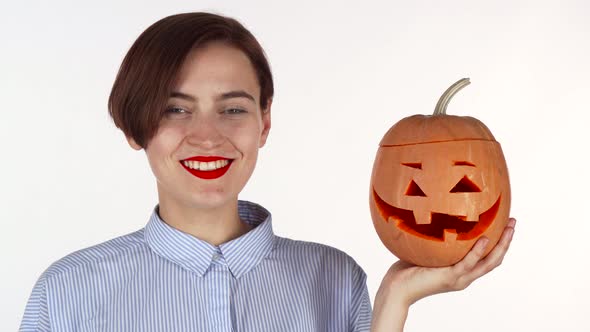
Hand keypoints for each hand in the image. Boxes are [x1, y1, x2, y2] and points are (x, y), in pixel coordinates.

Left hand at [371, 218, 515, 331]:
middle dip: (507, 241)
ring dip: (501, 245)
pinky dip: (478, 251)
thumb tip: (436, 213)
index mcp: (462, 271)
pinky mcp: (449, 277)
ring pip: (488, 262)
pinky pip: (468, 263)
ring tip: (508, 228)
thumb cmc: (407, 268)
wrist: (397, 288)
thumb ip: (437, 238)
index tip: (506, 224)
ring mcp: (459, 278)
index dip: (499, 242)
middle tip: (514, 223)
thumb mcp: (427, 249)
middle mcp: (464, 276)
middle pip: (494, 260)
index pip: (487, 258)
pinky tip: (484, 238)